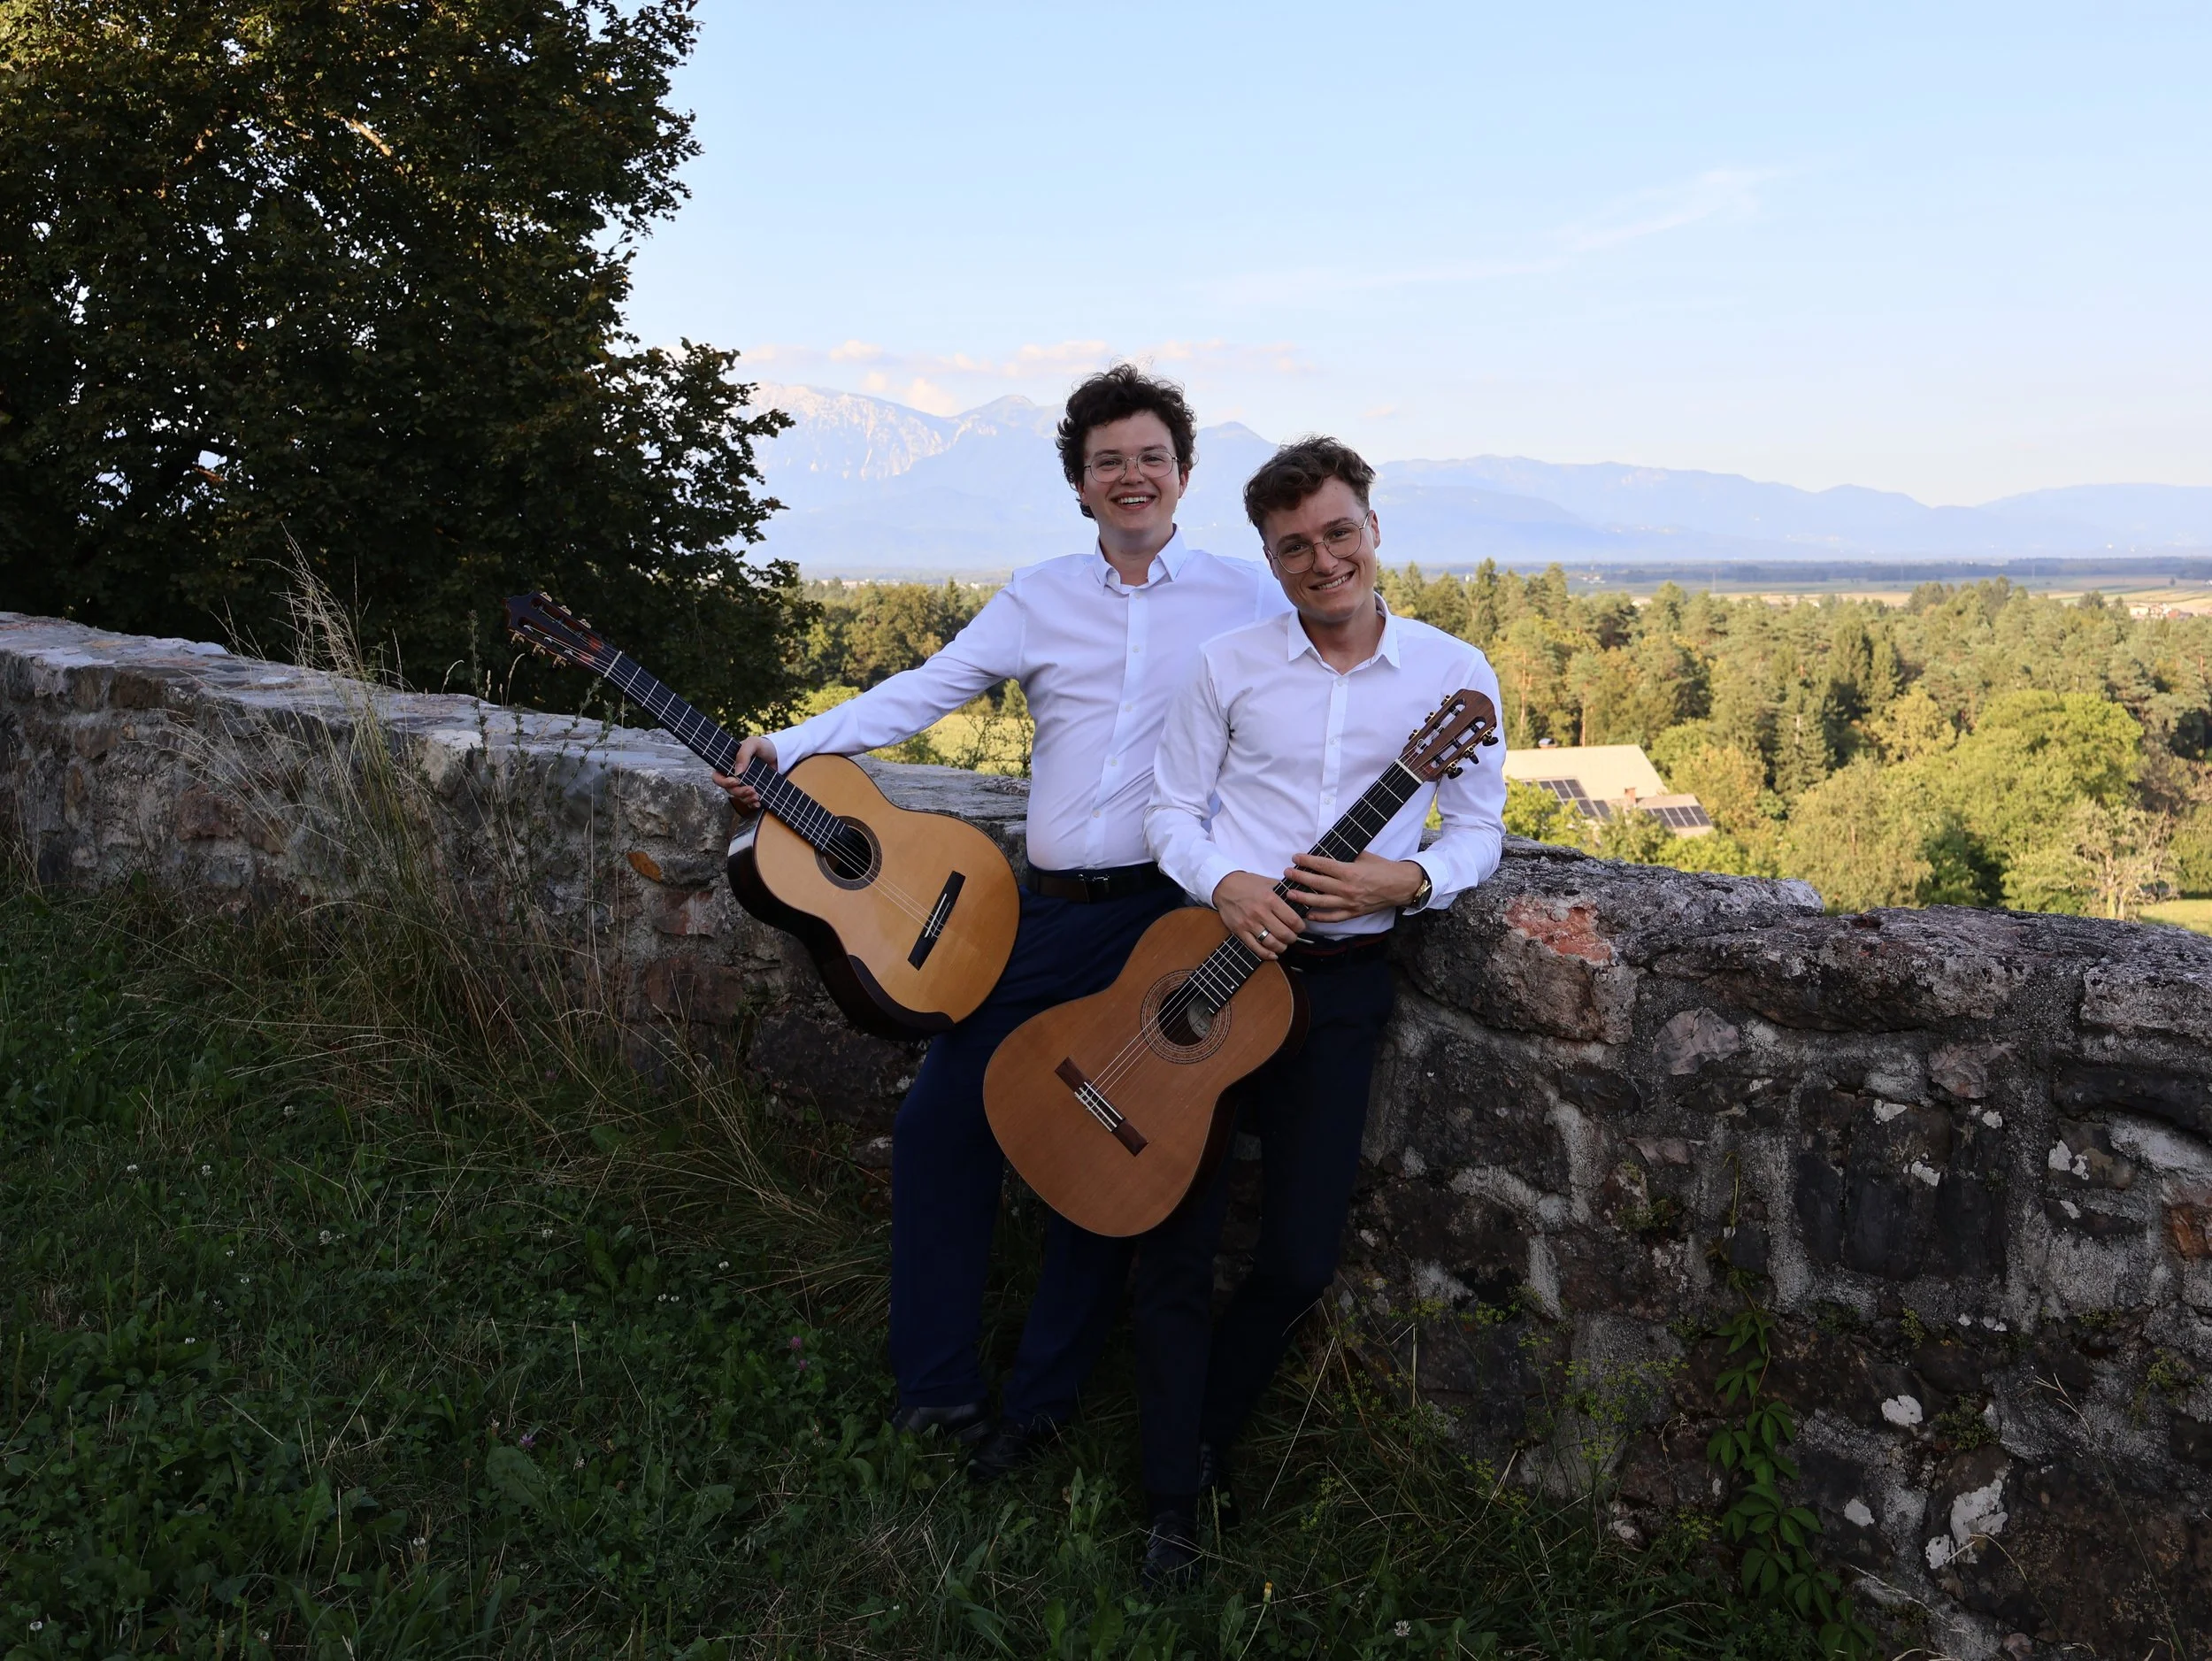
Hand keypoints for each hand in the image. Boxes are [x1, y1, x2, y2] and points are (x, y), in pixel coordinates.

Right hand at [711, 735, 776, 812]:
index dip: (723, 782)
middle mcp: (733, 775)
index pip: (717, 777)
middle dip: (739, 792)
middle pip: (729, 789)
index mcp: (728, 764)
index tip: (736, 781)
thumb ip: (743, 754)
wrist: (778, 755)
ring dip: (746, 798)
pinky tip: (758, 802)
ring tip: (757, 795)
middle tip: (751, 789)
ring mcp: (743, 783)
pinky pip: (748, 801)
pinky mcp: (753, 790)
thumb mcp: (753, 743)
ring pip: (739, 796)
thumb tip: (737, 773)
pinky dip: (752, 803)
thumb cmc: (763, 746)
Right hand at [1212, 871, 1304, 958]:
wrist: (1224, 886)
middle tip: (1292, 936)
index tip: (1300, 927)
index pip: (1292, 920)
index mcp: (1270, 899)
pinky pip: (1255, 948)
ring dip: (1281, 947)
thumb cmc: (1247, 883)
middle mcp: (1261, 913)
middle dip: (1292, 938)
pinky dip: (1267, 954)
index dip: (1300, 927)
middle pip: (1284, 934)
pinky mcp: (1240, 931)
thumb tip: (1300, 900)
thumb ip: (1284, 892)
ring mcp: (1249, 924)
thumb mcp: (1268, 882)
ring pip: (1271, 943)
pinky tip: (1273, 953)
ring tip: (1283, 944)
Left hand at [1283, 853, 1425, 923]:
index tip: (1295, 858)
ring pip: (1321, 902)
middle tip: (1287, 874)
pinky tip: (1308, 914)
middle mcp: (1347, 888)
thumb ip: (1346, 855)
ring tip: (1290, 894)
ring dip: (1303, 898)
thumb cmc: (1383, 868)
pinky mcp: (1353, 913)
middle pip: (1317, 883)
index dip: (1307, 861)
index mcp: (1350, 871)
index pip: (1323, 865)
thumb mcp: (1364, 856)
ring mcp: (1349, 902)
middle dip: (1300, 878)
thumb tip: (1328, 851)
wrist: (1401, 886)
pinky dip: (1320, 917)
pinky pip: (1333, 917)